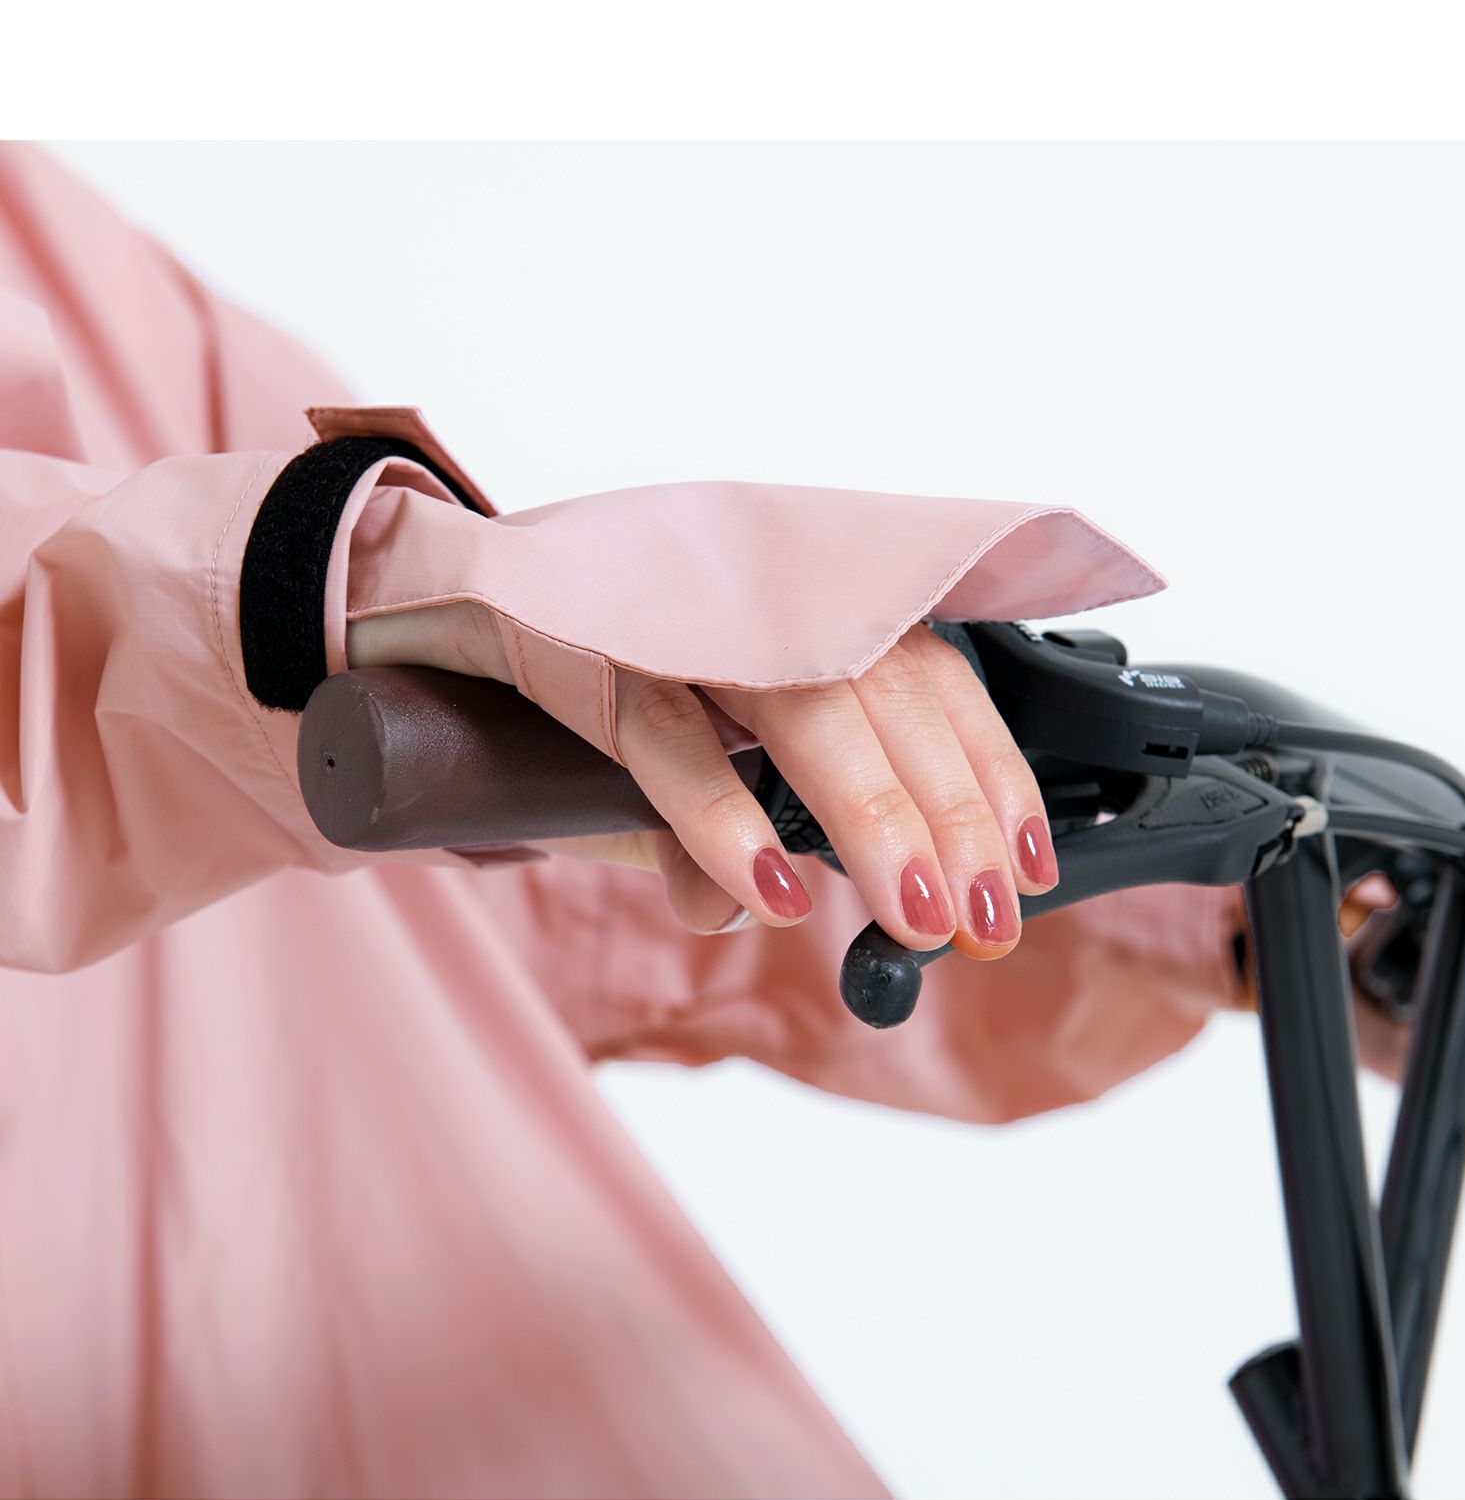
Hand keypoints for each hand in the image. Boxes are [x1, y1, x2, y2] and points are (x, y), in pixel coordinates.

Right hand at [346, 602, 1058, 954]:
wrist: (403, 603)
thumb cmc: (556, 676)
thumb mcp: (664, 756)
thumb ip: (710, 823)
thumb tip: (742, 906)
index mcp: (785, 594)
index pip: (927, 668)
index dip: (987, 765)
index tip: (1026, 862)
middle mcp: (742, 581)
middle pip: (889, 687)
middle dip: (950, 810)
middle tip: (978, 918)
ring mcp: (663, 603)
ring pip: (805, 702)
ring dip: (872, 813)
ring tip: (913, 912)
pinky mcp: (574, 634)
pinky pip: (665, 732)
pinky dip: (722, 817)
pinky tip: (764, 894)